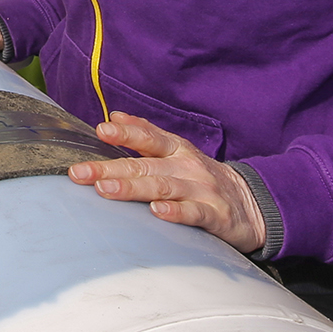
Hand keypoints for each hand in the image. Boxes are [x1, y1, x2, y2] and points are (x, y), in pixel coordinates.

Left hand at [66, 112, 266, 253]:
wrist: (252, 206)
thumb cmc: (203, 178)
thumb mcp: (178, 151)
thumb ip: (147, 135)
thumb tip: (115, 116)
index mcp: (177, 150)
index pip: (149, 137)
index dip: (125, 133)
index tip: (100, 131)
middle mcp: (187, 166)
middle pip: (145, 166)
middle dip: (110, 169)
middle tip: (80, 173)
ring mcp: (202, 190)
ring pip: (163, 187)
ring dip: (133, 188)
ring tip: (105, 190)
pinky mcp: (216, 215)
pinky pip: (193, 213)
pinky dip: (175, 212)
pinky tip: (157, 212)